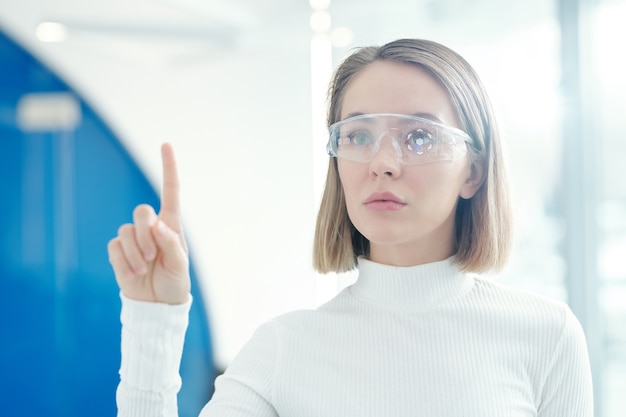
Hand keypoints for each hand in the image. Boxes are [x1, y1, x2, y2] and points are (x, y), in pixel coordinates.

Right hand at [108, 143, 189, 304]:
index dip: (168, 168)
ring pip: (126, 231)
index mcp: (171, 225)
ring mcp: (132, 239)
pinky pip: (114, 247)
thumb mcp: (180, 264)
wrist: (157, 304)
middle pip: (141, 211)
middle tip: (152, 255)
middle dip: (145, 233)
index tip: (166, 145)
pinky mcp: (117, 252)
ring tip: (145, 269)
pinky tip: (133, 274)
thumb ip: (170, 243)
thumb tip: (157, 225)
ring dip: (136, 253)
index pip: (170, 191)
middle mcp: (151, 228)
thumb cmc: (174, 281)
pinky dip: (124, 262)